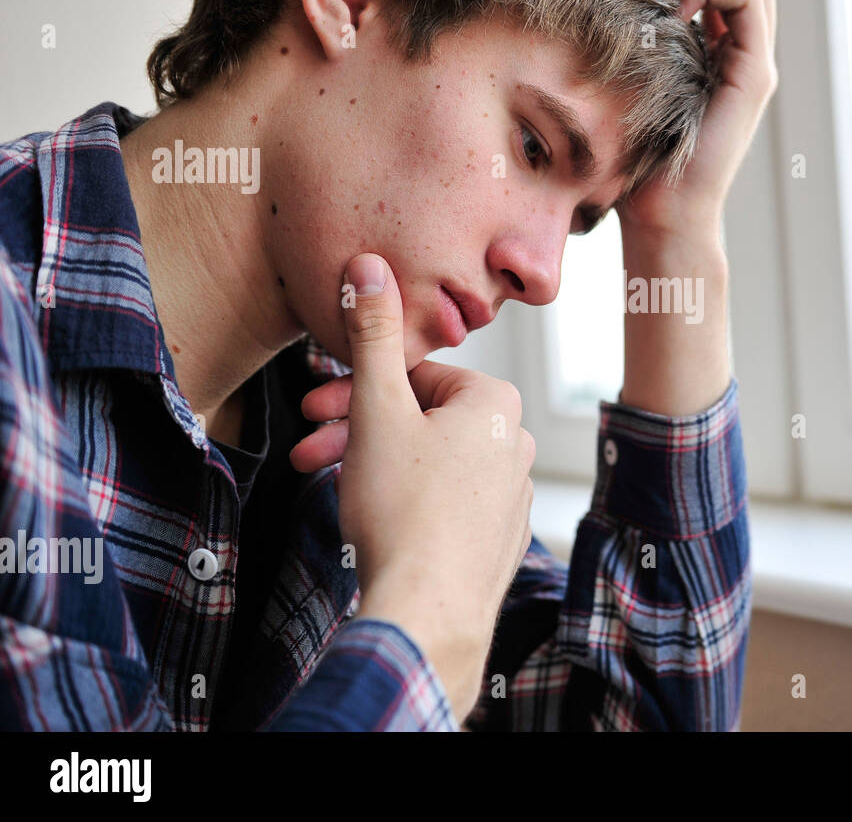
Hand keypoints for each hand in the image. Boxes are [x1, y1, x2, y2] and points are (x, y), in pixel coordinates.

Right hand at [293, 252, 535, 723]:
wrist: (429, 613)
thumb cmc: (404, 511)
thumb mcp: (377, 410)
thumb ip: (372, 335)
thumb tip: (369, 266)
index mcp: (495, 403)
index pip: (415, 375)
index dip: (356, 389)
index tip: (314, 408)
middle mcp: (514, 442)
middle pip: (421, 419)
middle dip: (358, 430)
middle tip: (308, 449)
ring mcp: (511, 495)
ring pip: (430, 462)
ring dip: (375, 466)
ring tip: (330, 489)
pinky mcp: (499, 538)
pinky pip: (446, 503)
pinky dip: (407, 502)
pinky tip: (375, 522)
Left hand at [617, 0, 778, 240]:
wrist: (663, 215)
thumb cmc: (637, 166)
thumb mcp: (636, 95)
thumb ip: (644, 54)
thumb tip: (619, 7)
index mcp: (720, 62)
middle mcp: (745, 61)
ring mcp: (755, 67)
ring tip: (667, 5)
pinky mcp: (755, 75)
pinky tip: (677, 14)